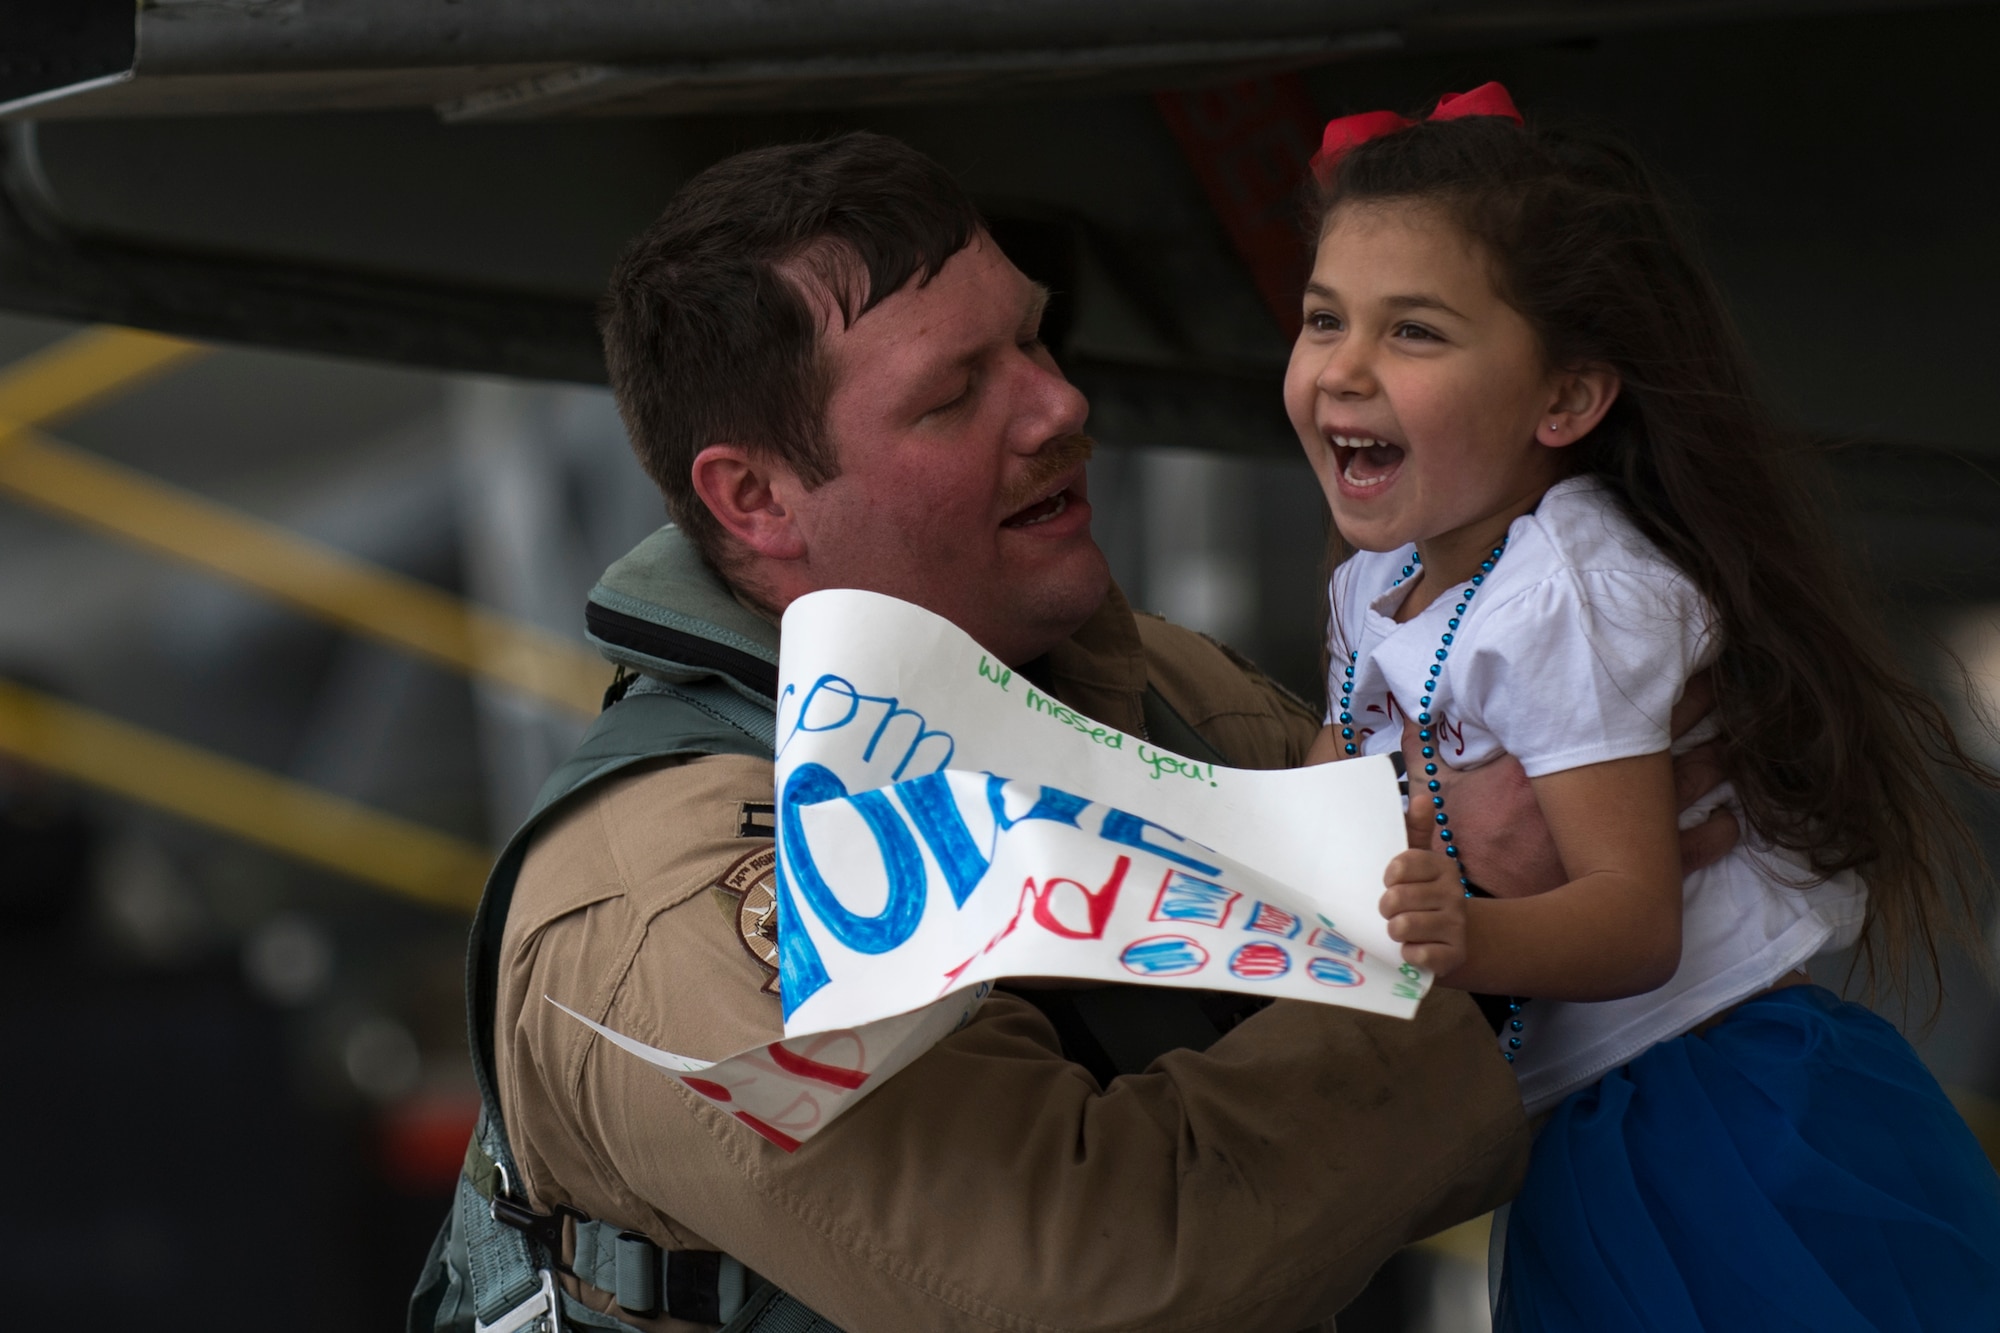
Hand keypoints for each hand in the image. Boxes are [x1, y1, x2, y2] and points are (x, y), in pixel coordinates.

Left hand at [1379, 850, 1466, 975]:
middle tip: (1392, 913)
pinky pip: (1418, 954)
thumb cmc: (1420, 902)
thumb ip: (1397, 864)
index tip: (1391, 886)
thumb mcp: (1413, 875)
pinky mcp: (1456, 953)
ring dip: (1395, 932)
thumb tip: (1367, 845)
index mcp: (1443, 867)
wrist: (1451, 936)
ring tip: (1402, 931)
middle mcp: (1454, 892)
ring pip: (1403, 926)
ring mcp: (1457, 923)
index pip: (1400, 868)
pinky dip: (1409, 954)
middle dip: (1386, 909)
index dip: (1388, 880)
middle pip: (1396, 897)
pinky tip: (1415, 949)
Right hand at [1402, 668, 1740, 896]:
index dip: (1639, 684)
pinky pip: (1689, 849)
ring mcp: (1620, 833)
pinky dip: (1715, 831)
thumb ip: (1427, 745)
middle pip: (1654, 739)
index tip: (1665, 655)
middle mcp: (1594, 790)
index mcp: (1549, 762)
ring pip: (1682, 786)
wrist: (1480, 919)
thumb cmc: (1460, 849)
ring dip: (1713, 761)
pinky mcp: (1633, 873)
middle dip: (1688, 709)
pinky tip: (1731, 816)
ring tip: (1738, 738)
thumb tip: (1409, 710)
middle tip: (1717, 681)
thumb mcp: (1437, 789)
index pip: (1602, 710)